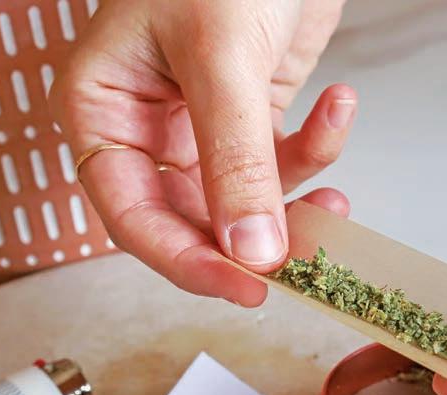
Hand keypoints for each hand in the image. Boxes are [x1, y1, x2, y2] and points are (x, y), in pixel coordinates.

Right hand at [50, 0, 353, 305]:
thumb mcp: (221, 54)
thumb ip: (234, 159)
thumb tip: (253, 252)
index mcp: (105, 114)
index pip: (132, 217)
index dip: (186, 263)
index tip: (245, 288)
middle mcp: (147, 131)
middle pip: (189, 222)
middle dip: (248, 245)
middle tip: (298, 264)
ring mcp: (200, 130)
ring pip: (241, 204)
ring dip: (294, 209)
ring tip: (337, 205)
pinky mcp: (250, 120)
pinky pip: (280, 161)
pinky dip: (317, 148)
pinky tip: (340, 104)